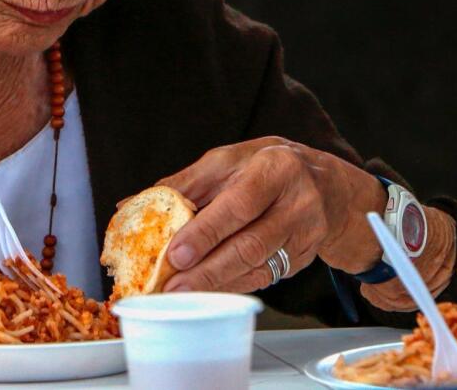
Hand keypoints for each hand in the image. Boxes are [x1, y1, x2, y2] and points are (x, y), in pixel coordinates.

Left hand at [156, 137, 385, 292]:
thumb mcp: (227, 162)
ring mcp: (305, 233)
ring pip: (257, 267)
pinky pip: (264, 278)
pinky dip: (232, 286)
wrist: (327, 185)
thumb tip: (130, 205)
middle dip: (207, 269)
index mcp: (274, 167)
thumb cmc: (264, 168)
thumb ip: (183, 184)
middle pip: (249, 244)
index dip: (206, 232)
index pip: (239, 204)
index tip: (175, 254)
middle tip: (172, 286)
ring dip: (217, 284)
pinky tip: (209, 292)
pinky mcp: (304, 257)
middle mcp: (297, 201)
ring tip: (182, 294)